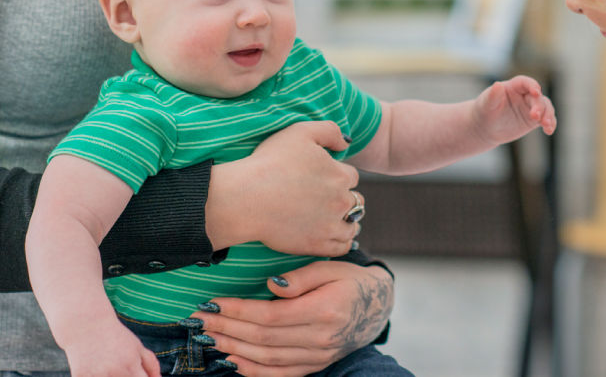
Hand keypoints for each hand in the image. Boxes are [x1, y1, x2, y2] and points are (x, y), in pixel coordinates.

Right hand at [63, 320, 160, 376]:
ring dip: (111, 376)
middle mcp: (114, 373)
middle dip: (127, 376)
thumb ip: (151, 365)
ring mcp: (96, 376)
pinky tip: (96, 370)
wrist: (87, 326)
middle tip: (123, 369)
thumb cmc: (116, 337)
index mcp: (131, 366)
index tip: (139, 375)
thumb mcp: (137, 347)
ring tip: (108, 367)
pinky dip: (95, 376)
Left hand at [186, 260, 393, 376]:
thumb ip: (302, 276)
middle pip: (264, 338)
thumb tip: (269, 286)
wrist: (376, 307)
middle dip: (227, 329)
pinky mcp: (315, 366)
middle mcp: (321, 338)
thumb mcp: (331, 267)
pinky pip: (279, 374)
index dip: (239, 311)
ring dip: (234, 349)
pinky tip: (233, 360)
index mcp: (325, 310)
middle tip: (200, 319)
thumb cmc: (350, 281)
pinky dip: (253, 370)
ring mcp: (318, 356)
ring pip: (268, 359)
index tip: (214, 302)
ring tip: (210, 337)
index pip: (271, 315)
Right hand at [205, 121, 360, 256]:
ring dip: (348, 221)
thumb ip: (329, 131)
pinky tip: (336, 237)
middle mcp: (341, 201)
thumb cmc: (270, 162)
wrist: (246, 198)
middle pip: (356, 200)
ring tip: (337, 220)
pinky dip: (343, 242)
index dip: (339, 175)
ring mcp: (331, 225)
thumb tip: (346, 143)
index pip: (351, 176)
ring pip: (353, 224)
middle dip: (345, 198)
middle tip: (329, 199)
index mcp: (340, 175)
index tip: (325, 178)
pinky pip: (342, 247)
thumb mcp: (300, 132)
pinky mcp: (318, 245)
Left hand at [473, 75, 555, 143]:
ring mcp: (530, 107)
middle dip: (539, 106)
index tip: (536, 92)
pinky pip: (546, 119)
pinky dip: (550, 124)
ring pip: (545, 107)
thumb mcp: (486, 104)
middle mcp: (524, 95)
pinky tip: (549, 130)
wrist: (485, 128)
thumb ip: (493, 95)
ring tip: (546, 125)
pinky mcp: (534, 120)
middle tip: (535, 117)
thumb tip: (497, 85)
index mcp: (513, 86)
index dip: (532, 85)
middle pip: (537, 97)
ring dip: (548, 115)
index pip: (525, 82)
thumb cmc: (484, 111)